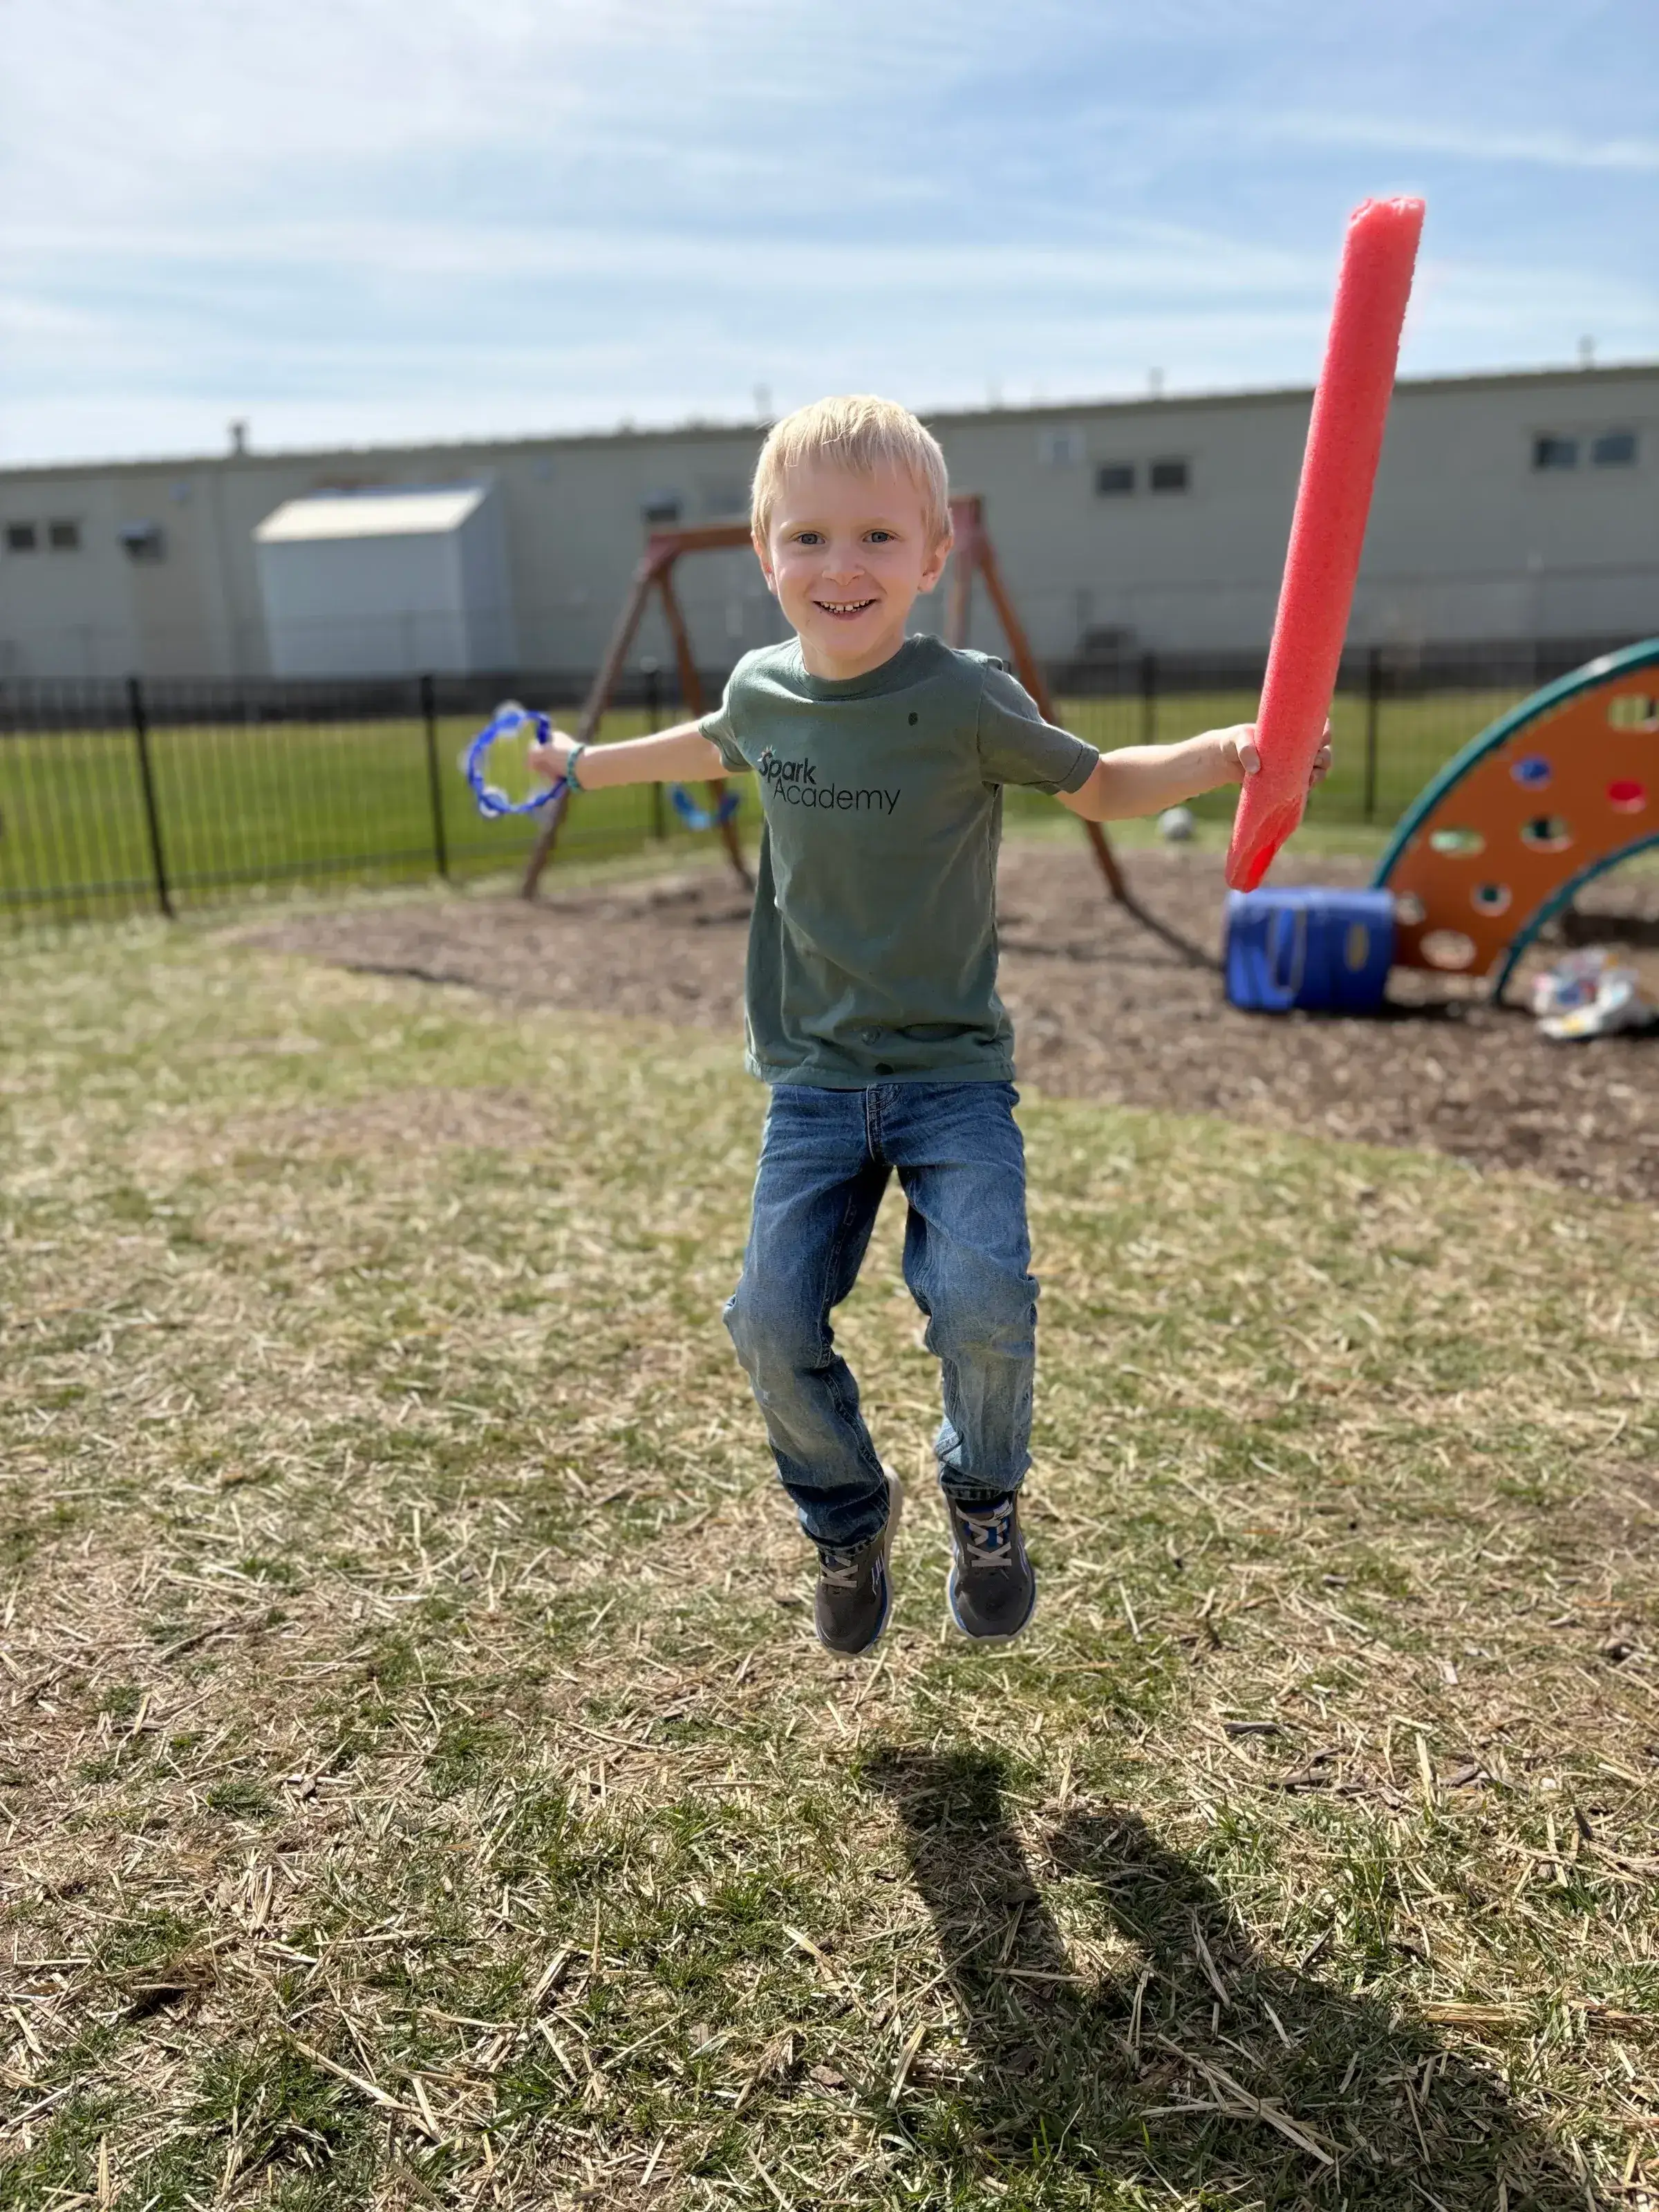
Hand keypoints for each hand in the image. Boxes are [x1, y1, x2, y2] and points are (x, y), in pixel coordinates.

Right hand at [526, 726, 579, 784]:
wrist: (585, 768)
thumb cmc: (563, 757)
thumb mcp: (543, 752)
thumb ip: (532, 754)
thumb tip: (529, 762)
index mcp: (555, 737)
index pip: (539, 744)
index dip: (535, 752)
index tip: (535, 760)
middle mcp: (561, 746)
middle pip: (544, 758)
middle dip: (543, 766)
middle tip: (546, 769)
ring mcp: (567, 758)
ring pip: (551, 768)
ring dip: (550, 774)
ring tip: (555, 776)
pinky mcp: (572, 769)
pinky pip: (559, 775)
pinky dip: (557, 779)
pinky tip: (559, 781)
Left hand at [1211, 721, 1332, 787]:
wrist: (1225, 760)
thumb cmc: (1234, 742)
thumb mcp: (1238, 739)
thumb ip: (1245, 749)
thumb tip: (1256, 768)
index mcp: (1291, 729)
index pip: (1317, 727)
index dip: (1326, 732)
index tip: (1322, 738)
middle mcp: (1297, 746)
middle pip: (1324, 750)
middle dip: (1324, 756)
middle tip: (1314, 760)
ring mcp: (1295, 763)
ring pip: (1320, 767)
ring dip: (1320, 773)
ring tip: (1310, 778)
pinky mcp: (1289, 779)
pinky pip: (1308, 782)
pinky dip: (1310, 784)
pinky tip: (1306, 786)